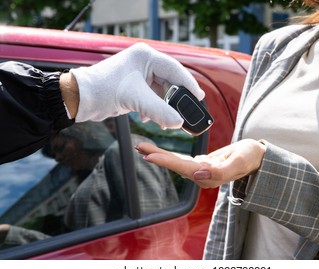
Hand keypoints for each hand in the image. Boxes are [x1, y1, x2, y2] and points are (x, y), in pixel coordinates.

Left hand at [70, 42, 204, 127]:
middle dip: (176, 100)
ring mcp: (139, 75)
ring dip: (165, 107)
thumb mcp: (135, 100)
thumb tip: (178, 123)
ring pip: (162, 92)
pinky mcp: (134, 87)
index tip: (199, 98)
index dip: (188, 85)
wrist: (79, 98)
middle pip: (170, 82)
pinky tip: (151, 118)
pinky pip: (152, 98)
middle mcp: (144, 63)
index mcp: (146, 57)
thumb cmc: (102, 90)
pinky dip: (154, 109)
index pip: (175, 70)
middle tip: (185, 114)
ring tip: (167, 120)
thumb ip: (160, 111)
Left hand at [135, 139, 265, 187]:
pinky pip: (181, 160)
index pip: (183, 169)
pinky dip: (169, 155)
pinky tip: (159, 152)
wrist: (257, 157)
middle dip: (157, 157)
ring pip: (175, 163)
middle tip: (139, 146)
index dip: (166, 162)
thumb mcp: (239, 161)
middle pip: (175, 166)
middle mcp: (202, 176)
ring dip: (159, 155)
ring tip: (143, 147)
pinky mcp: (201, 165)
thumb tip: (197, 174)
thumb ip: (220, 171)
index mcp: (209, 176)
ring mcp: (200, 171)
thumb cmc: (251, 157)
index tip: (150, 156)